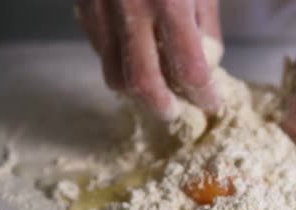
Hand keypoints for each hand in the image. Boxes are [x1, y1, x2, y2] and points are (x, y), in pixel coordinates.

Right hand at [75, 0, 220, 119]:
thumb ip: (205, 24)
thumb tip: (207, 65)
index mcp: (169, 2)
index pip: (189, 69)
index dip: (204, 94)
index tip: (211, 102)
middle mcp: (130, 9)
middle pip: (143, 83)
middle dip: (163, 108)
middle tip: (174, 112)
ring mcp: (101, 9)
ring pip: (114, 76)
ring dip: (137, 94)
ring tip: (154, 92)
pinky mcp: (84, 7)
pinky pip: (100, 52)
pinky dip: (119, 67)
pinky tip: (134, 61)